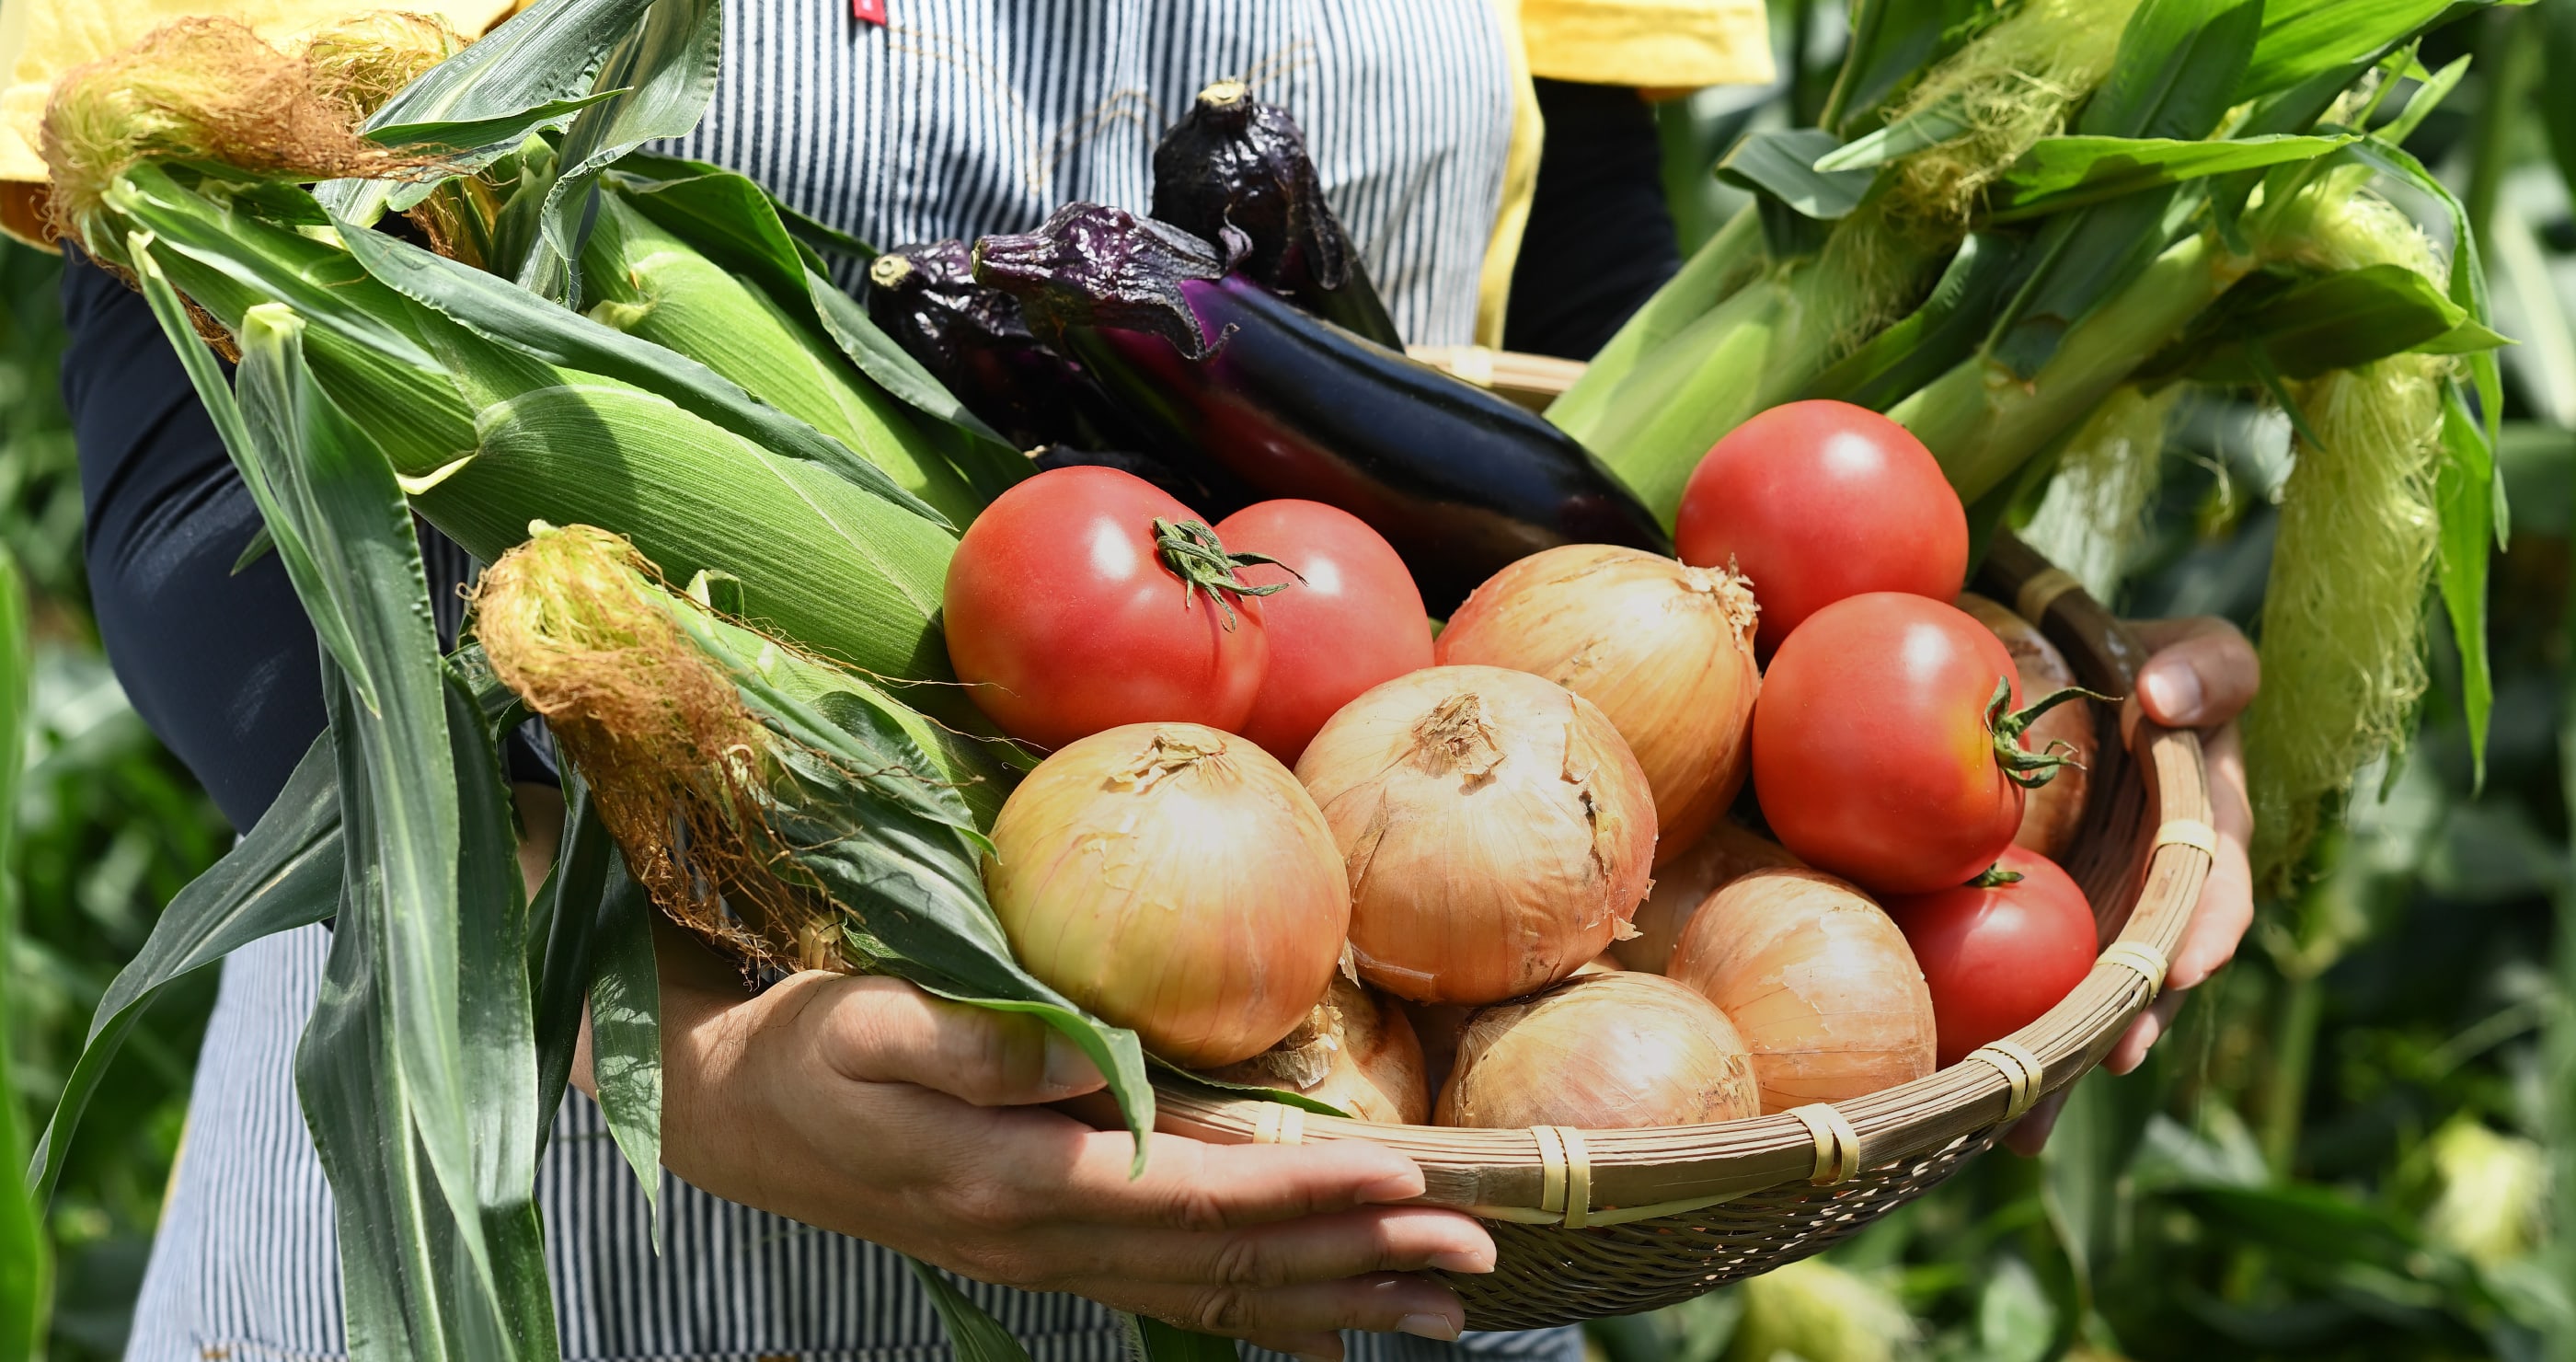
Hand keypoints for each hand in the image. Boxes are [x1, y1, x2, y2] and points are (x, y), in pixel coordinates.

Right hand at [652, 934, 1494, 1360]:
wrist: (737, 1117)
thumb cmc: (809, 1050)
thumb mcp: (874, 1024)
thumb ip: (983, 1047)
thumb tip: (1096, 1057)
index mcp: (1019, 1182)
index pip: (1191, 1199)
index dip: (1302, 1194)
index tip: (1404, 1178)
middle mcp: (1051, 1241)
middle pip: (1231, 1263)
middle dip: (1358, 1258)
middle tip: (1476, 1255)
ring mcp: (1054, 1262)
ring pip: (1219, 1296)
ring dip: (1335, 1300)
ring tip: (1442, 1308)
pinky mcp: (1053, 1255)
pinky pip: (1178, 1301)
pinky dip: (1266, 1318)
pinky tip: (1332, 1332)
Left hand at [2007, 615, 2254, 1154]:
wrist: (2085, 688)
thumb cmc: (2150, 668)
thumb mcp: (2197, 655)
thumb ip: (2207, 672)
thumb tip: (2163, 700)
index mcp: (2211, 839)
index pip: (2216, 895)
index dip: (2201, 934)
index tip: (2181, 972)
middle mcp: (2162, 898)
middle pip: (2149, 978)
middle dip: (2125, 1025)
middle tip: (2095, 1065)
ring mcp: (2105, 923)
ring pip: (2088, 1006)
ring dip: (2061, 1067)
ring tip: (2022, 1126)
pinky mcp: (2052, 936)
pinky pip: (2031, 990)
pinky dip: (2007, 1042)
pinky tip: (1962, 1095)